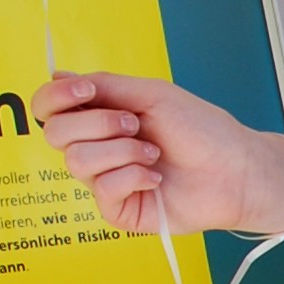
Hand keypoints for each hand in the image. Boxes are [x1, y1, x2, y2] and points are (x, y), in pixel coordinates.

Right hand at [33, 72, 283, 243]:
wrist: (234, 169)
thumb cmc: (201, 128)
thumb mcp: (152, 94)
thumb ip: (104, 86)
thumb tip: (57, 74)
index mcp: (101, 116)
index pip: (49, 107)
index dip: (56, 98)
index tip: (85, 91)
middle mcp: (98, 147)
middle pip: (55, 134)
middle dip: (98, 123)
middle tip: (136, 124)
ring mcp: (106, 179)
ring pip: (78, 161)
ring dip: (122, 151)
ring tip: (154, 153)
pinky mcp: (118, 209)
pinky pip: (102, 189)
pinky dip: (132, 176)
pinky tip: (156, 177)